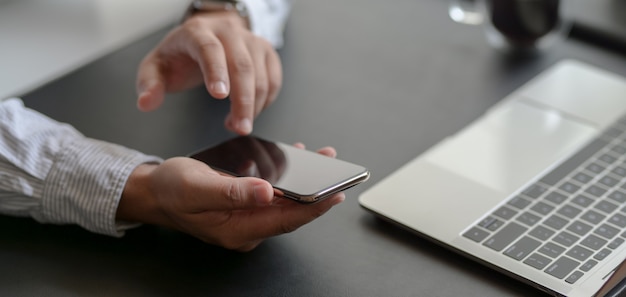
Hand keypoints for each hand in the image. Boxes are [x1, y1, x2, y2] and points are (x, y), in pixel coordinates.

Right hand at [117, 145, 343, 251]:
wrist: (154, 192)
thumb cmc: (172, 189)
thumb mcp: (197, 187)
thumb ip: (232, 192)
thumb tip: (268, 192)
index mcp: (237, 230)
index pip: (286, 220)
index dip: (315, 207)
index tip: (336, 191)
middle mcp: (247, 229)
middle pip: (291, 213)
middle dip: (316, 191)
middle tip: (334, 167)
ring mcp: (247, 221)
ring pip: (285, 203)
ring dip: (304, 183)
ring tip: (320, 159)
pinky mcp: (246, 209)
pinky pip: (274, 197)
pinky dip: (287, 180)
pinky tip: (294, 161)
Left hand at [136, 11, 282, 134]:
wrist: (204, 38)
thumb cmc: (180, 56)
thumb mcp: (156, 67)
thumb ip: (149, 85)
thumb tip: (146, 103)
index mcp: (198, 32)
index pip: (210, 49)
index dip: (216, 72)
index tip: (219, 96)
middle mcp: (228, 31)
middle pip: (242, 65)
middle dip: (243, 101)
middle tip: (240, 128)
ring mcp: (251, 39)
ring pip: (262, 75)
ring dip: (255, 106)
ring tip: (237, 124)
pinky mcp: (266, 51)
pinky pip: (274, 79)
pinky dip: (266, 101)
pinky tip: (251, 112)